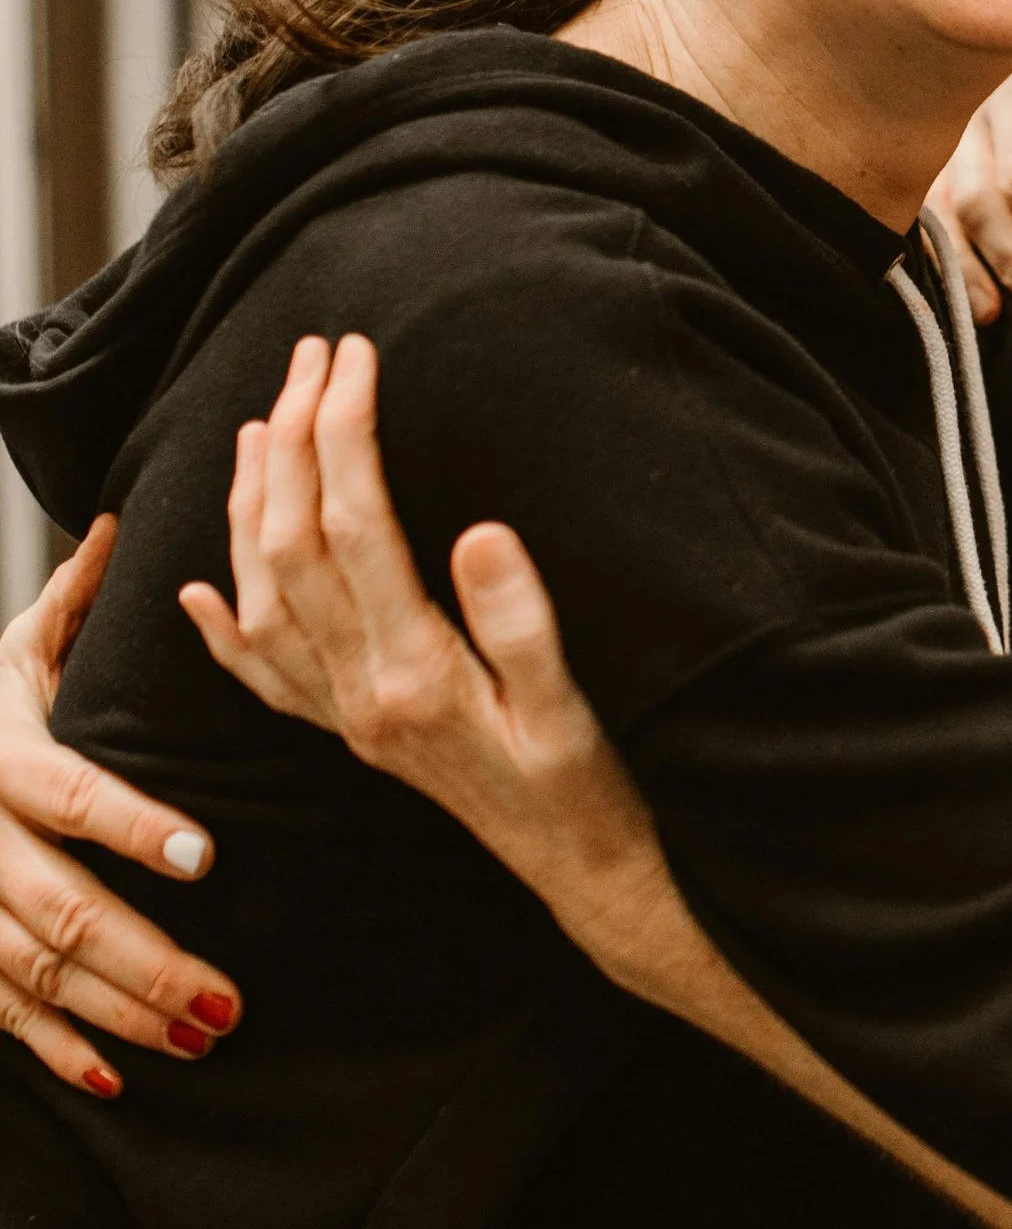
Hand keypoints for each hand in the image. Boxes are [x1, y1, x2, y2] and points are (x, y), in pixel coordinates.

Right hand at [0, 517, 242, 1096]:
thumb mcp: (7, 651)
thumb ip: (73, 602)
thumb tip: (128, 523)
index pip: (70, 795)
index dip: (133, 828)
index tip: (204, 855)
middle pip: (59, 910)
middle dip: (148, 959)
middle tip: (231, 998)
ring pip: (34, 974)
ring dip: (119, 1014)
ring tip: (203, 1036)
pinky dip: (55, 1050)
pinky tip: (117, 1077)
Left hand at [180, 334, 701, 1002]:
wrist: (585, 874)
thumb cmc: (591, 790)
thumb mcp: (574, 707)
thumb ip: (522, 622)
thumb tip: (477, 531)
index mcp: (415, 672)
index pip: (356, 525)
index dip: (347, 431)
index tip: (357, 356)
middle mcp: (361, 694)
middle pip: (294, 544)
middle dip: (296, 437)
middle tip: (314, 355)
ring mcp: (347, 717)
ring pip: (263, 595)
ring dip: (253, 503)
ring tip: (265, 424)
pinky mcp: (353, 734)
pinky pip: (264, 678)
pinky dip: (223, 627)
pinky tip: (202, 590)